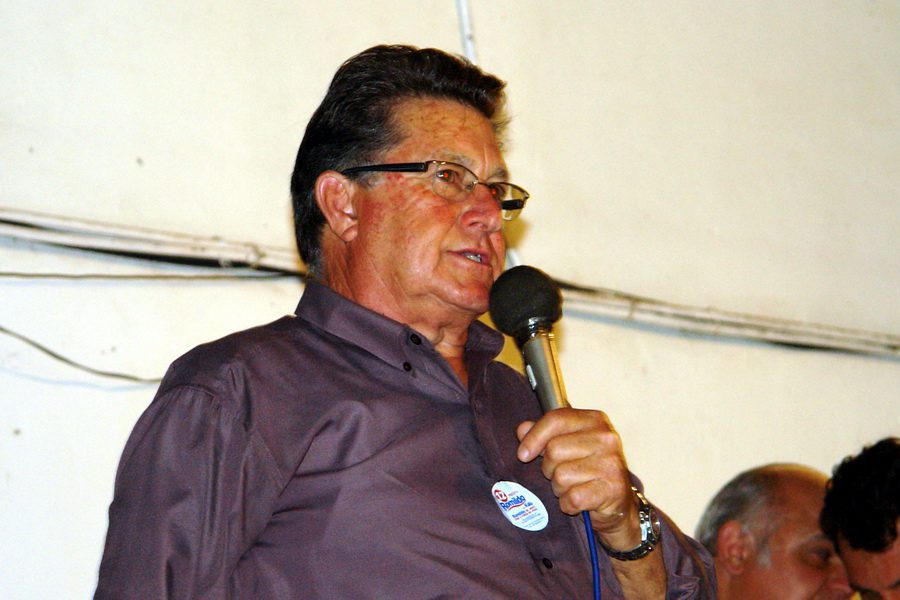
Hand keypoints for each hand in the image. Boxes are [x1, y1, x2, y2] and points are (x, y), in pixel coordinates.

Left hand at [516, 407, 641, 549]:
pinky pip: (572, 498)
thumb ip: (545, 435)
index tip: (523, 454)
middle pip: (554, 449)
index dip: (534, 437)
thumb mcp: (568, 447)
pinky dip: (569, 505)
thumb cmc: (589, 473)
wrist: (620, 507)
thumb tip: (522, 429)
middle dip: (549, 468)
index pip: (556, 419)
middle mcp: (607, 438)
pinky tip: (579, 503)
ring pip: (560, 475)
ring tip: (573, 488)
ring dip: (560, 489)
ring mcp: (611, 463)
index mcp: (595, 420)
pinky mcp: (612, 489)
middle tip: (561, 476)